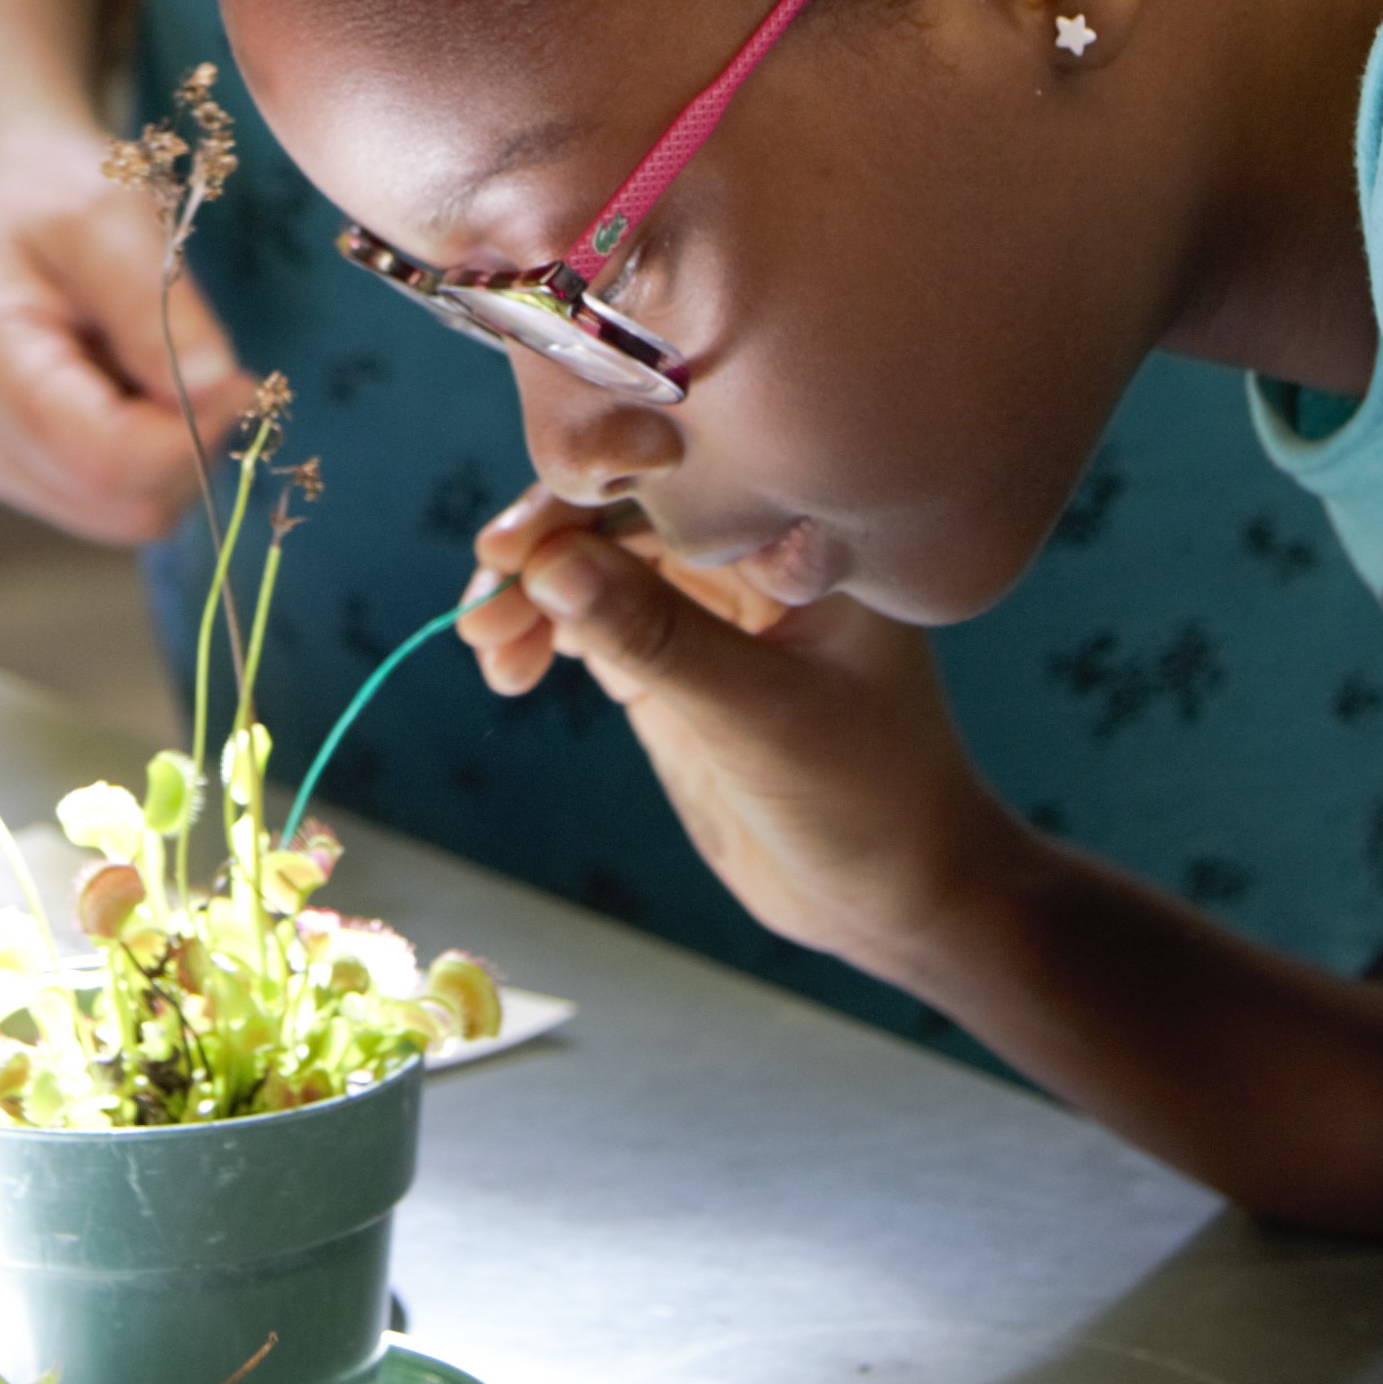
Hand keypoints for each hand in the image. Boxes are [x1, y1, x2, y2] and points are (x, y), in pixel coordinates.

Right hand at [0, 127, 248, 545]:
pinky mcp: (28, 478)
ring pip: (129, 515)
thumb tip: (215, 388)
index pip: (103, 458)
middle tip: (206, 362)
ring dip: (175, 454)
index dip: (190, 434)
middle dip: (188, 445)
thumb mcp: (110, 218)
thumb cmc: (58, 196)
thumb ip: (155, 306)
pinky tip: (139, 391)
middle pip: (122, 502)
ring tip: (160, 364)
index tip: (240, 377)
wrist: (13, 199)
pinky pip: (120, 505)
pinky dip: (155, 459)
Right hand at [462, 488, 1009, 987]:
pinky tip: (513, 666)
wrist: (900, 900)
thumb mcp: (757, 717)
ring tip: (488, 651)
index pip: (669, 483)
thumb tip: (548, 566)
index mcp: (796, 540)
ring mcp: (712, 615)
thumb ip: (656, 639)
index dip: (578, 503)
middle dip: (541, 557)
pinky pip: (597, 627)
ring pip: (597, 572)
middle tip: (482, 612)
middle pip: (619, 520)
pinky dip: (547, 637)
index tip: (509, 549)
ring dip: (533, 600)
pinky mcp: (680, 670)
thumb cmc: (868, 799)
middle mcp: (751, 560)